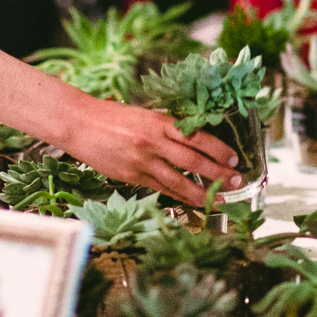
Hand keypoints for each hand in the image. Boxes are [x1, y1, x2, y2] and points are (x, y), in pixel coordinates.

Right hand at [54, 97, 241, 206]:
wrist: (80, 124)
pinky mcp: (132, 177)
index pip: (196, 137)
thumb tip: (195, 140)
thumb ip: (167, 127)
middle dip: (218, 174)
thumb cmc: (113, 117)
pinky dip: (180, 197)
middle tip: (236, 181)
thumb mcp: (145, 115)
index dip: (218, 150)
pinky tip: (194, 202)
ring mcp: (142, 162)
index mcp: (159, 122)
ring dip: (203, 193)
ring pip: (179, 182)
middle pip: (193, 161)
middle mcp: (153, 142)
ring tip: (222, 199)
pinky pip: (162, 190)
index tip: (233, 158)